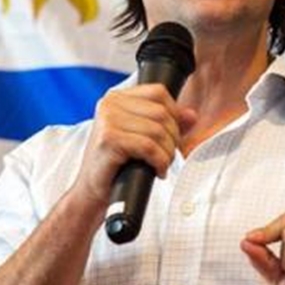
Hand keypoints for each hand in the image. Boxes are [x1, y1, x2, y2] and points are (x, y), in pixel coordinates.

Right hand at [71, 84, 197, 209]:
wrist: (92, 191)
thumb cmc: (117, 165)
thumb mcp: (144, 138)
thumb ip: (168, 124)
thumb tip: (191, 115)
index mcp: (116, 98)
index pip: (159, 93)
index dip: (174, 115)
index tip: (170, 136)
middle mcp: (109, 104)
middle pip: (162, 113)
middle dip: (172, 138)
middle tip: (165, 156)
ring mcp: (107, 120)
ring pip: (158, 131)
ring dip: (167, 153)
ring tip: (160, 164)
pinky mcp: (109, 139)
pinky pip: (149, 146)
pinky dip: (159, 161)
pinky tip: (156, 171)